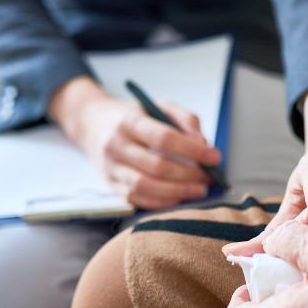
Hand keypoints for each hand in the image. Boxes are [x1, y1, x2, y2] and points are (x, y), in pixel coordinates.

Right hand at [49, 76, 220, 208]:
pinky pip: (137, 199)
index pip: (164, 138)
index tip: (214, 157)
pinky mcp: (111, 185)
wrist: (92, 123)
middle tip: (209, 177)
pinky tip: (179, 197)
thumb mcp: (159, 105)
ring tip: (198, 190)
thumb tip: (203, 143)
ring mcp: (111, 167)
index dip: (192, 150)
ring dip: (177, 192)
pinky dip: (161, 202)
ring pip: (145, 186)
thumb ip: (185, 119)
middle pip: (156, 165)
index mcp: (129, 121)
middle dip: (189, 174)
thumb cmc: (133, 115)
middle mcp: (116, 145)